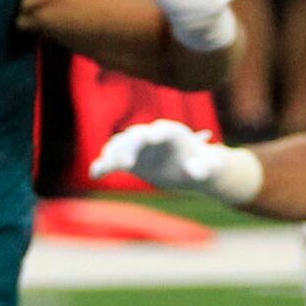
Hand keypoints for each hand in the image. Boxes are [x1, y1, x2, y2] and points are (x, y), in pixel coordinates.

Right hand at [91, 119, 263, 204]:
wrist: (195, 169)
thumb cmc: (207, 166)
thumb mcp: (211, 168)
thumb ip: (205, 167)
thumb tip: (192, 170)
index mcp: (173, 133)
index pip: (160, 130)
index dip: (153, 135)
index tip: (149, 140)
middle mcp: (152, 135)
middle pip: (136, 136)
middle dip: (129, 147)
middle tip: (125, 164)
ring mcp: (139, 147)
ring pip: (120, 145)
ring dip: (111, 155)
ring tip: (104, 168)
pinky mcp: (131, 160)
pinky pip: (114, 161)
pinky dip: (104, 165)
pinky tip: (94, 174)